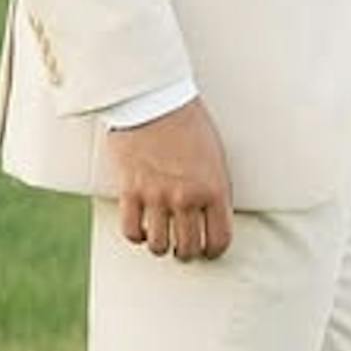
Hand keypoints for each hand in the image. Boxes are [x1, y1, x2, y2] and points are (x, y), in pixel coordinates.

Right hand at [106, 99, 233, 260]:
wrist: (154, 99)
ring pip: (159, 246)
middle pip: (188, 248)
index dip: (214, 251)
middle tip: (184, 245)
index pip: (219, 239)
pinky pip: (132, 231)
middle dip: (187, 251)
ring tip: (162, 237)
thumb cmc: (189, 122)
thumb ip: (214, 189)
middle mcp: (186, 198)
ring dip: (161, 246)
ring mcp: (157, 196)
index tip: (209, 250)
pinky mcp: (131, 191)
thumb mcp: (215, 155)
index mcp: (214, 189)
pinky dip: (137, 235)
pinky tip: (142, 227)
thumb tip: (212, 216)